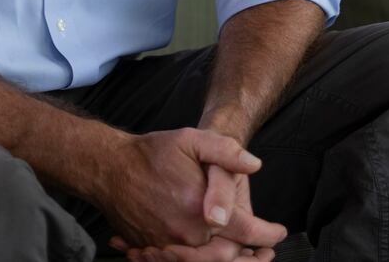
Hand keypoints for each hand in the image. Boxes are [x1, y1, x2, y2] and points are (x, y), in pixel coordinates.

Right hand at [92, 128, 263, 252]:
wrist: (109, 169)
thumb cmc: (151, 154)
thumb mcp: (191, 139)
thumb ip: (225, 150)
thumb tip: (254, 165)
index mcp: (201, 210)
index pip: (246, 231)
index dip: (268, 234)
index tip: (279, 231)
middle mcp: (186, 234)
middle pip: (228, 256)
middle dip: (251, 256)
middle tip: (265, 251)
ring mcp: (168, 246)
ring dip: (227, 261)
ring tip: (242, 255)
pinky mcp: (153, 249)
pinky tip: (208, 255)